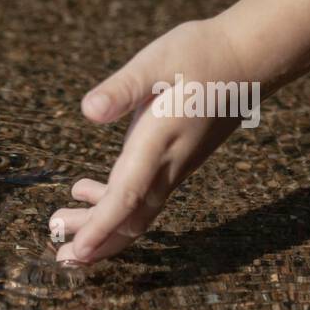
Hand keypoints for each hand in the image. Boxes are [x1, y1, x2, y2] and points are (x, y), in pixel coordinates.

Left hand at [51, 17, 250, 264]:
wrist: (249, 59)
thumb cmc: (200, 55)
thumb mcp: (156, 61)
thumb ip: (122, 88)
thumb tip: (89, 111)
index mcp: (158, 141)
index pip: (126, 197)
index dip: (100, 227)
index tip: (77, 250)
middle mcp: (168, 164)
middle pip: (131, 219)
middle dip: (97, 243)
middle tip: (60, 255)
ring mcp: (174, 167)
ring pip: (136, 213)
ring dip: (100, 226)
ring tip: (61, 226)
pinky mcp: (175, 163)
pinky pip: (142, 197)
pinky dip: (112, 204)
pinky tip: (84, 190)